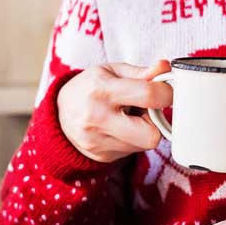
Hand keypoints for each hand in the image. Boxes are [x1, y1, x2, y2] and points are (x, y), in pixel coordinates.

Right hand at [58, 61, 172, 161]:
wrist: (58, 115)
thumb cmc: (90, 88)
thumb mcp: (111, 71)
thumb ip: (140, 72)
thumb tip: (165, 68)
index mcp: (102, 90)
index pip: (149, 95)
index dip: (167, 93)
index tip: (166, 91)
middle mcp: (98, 119)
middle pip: (152, 135)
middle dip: (157, 122)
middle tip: (148, 111)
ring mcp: (98, 142)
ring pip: (145, 144)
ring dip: (145, 130)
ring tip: (129, 118)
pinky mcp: (102, 156)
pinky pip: (133, 151)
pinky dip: (134, 140)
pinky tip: (121, 128)